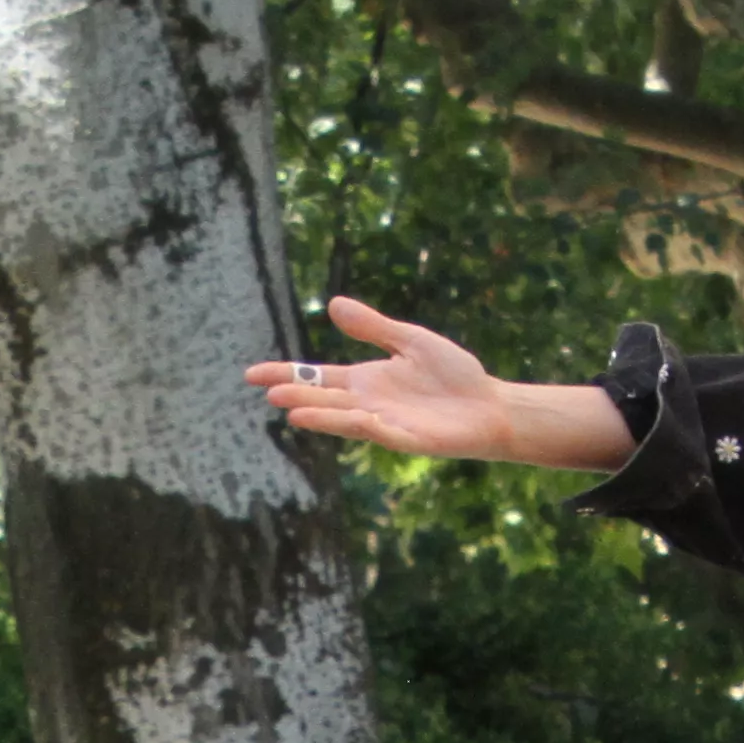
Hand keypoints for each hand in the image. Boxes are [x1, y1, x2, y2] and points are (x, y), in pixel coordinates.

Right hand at [247, 295, 634, 468]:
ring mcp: (384, 422)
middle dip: (296, 393)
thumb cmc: (454, 375)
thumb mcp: (410, 341)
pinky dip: (353, 424)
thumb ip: (374, 327)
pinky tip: (336, 419)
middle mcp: (367, 403)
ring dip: (318, 413)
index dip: (287, 373)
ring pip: (343, 417)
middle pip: (323, 397)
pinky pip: (375, 430)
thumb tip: (334, 304)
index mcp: (365, 380)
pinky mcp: (405, 438)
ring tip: (289, 409)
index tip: (252, 374)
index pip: (317, 376)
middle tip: (266, 391)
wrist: (490, 405)